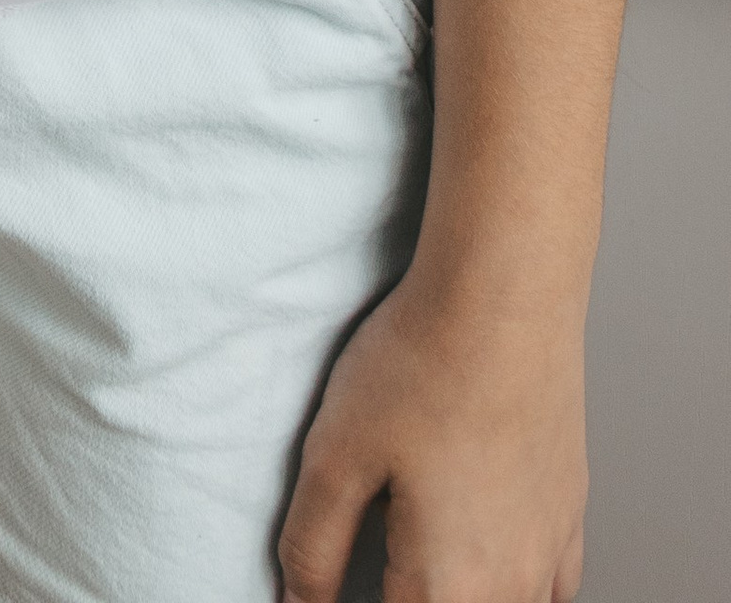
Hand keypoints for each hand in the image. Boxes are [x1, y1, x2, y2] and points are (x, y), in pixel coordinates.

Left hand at [280, 269, 587, 601]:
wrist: (505, 298)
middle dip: (406, 594)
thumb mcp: (335, 456)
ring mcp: (549, 553)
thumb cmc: (424, 365)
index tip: (331, 587)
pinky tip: (482, 562)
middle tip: (375, 556)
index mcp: (449, 586)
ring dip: (457, 595)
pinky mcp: (569, 514)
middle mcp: (511, 585)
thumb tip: (300, 601)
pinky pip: (549, 591)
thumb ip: (313, 545)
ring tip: (416, 564)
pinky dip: (512, 588)